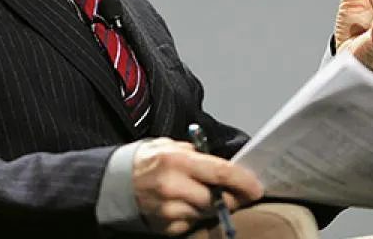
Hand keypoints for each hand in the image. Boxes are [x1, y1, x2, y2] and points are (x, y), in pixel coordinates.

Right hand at [132, 137, 262, 235]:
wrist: (115, 182)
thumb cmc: (147, 160)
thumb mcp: (170, 145)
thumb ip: (197, 154)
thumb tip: (225, 165)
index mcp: (177, 160)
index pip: (221, 172)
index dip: (243, 180)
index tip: (257, 187)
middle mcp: (173, 186)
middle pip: (218, 198)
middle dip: (232, 197)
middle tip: (238, 193)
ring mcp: (169, 210)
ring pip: (207, 212)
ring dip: (212, 206)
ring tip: (200, 194)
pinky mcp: (166, 227)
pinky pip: (193, 223)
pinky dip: (195, 215)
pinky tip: (185, 204)